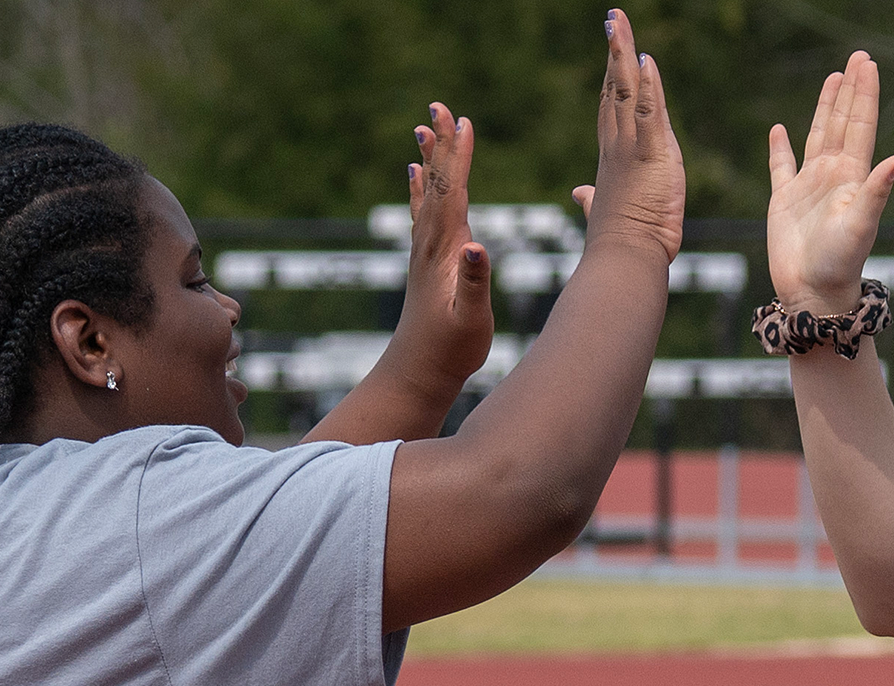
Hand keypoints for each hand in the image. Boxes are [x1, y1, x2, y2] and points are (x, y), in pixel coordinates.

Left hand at [385, 101, 495, 395]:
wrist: (417, 371)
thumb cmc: (450, 348)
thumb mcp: (470, 318)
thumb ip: (474, 282)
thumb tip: (478, 245)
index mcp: (446, 249)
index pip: (452, 191)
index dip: (457, 156)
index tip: (462, 121)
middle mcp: (430, 242)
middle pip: (436, 181)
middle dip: (440, 143)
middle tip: (438, 106)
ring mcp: (424, 250)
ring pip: (427, 192)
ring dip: (429, 159)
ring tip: (423, 128)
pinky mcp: (424, 261)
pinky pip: (421, 213)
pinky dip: (420, 188)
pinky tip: (415, 175)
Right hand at [584, 9, 685, 261]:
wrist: (624, 258)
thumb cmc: (620, 241)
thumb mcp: (607, 211)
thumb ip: (592, 198)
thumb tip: (580, 194)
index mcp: (613, 156)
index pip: (613, 107)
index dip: (613, 77)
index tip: (615, 51)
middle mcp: (617, 145)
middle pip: (615, 88)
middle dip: (614, 52)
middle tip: (613, 19)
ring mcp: (631, 148)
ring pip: (627, 92)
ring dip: (624, 55)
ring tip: (619, 22)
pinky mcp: (650, 156)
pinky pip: (649, 114)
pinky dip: (649, 86)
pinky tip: (646, 60)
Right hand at [768, 51, 893, 313]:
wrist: (815, 294)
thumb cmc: (841, 263)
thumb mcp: (862, 224)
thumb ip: (877, 190)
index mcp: (854, 177)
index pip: (861, 125)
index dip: (864, 94)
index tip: (868, 64)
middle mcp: (835, 176)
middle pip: (843, 123)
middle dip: (850, 90)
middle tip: (858, 58)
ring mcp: (809, 186)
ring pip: (817, 135)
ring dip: (824, 107)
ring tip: (833, 78)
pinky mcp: (784, 200)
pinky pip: (781, 166)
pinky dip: (779, 148)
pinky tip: (779, 129)